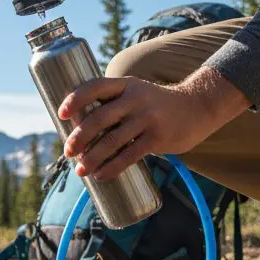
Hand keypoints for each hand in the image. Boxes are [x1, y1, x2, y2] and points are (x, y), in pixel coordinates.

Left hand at [59, 74, 237, 181]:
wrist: (198, 107)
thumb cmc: (157, 104)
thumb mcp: (136, 92)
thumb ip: (113, 104)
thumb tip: (79, 129)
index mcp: (125, 84)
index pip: (95, 87)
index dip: (75, 99)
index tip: (61, 114)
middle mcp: (135, 98)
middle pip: (100, 118)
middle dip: (79, 137)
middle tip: (67, 151)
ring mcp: (147, 118)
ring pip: (112, 140)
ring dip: (92, 157)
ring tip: (80, 170)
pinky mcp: (158, 137)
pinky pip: (130, 155)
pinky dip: (113, 167)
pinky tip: (101, 175)